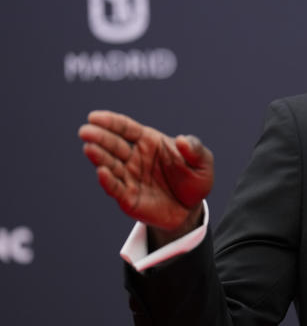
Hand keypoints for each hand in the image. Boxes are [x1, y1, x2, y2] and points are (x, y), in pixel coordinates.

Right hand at [78, 110, 214, 236]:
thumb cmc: (194, 179)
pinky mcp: (128, 198)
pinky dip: (108, 181)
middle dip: (99, 137)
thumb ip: (195, 149)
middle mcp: (134, 157)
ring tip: (90, 148)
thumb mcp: (202, 162)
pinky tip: (102, 172)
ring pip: (110, 164)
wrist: (192, 208)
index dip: (110, 122)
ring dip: (99, 157)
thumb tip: (183, 140)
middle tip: (85, 132)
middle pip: (113, 144)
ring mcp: (129, 177)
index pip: (125, 128)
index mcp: (148, 141)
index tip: (94, 117)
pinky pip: (116, 188)